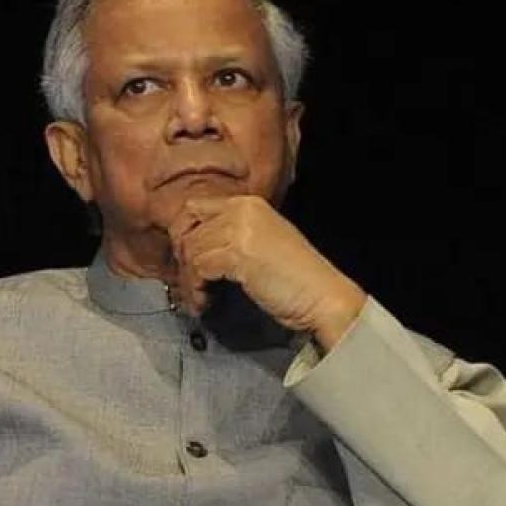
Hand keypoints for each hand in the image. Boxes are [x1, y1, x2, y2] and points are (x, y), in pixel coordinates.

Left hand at [168, 195, 365, 352]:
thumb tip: (190, 246)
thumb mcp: (259, 242)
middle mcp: (242, 210)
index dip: (183, 235)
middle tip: (188, 283)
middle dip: (182, 260)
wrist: (324, 297)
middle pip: (188, 230)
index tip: (185, 260)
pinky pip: (199, 268)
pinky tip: (206, 302)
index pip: (195, 208)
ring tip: (199, 299)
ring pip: (191, 251)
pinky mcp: (238, 253)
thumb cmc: (294, 278)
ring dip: (189, 280)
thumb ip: (229, 235)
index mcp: (248, 204)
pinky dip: (197, 289)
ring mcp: (240, 229)